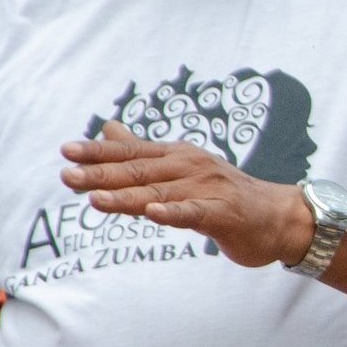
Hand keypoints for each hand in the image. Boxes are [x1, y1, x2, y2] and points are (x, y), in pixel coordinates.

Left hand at [61, 121, 312, 267]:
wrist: (279, 217)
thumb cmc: (226, 195)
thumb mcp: (182, 168)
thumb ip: (142, 152)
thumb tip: (107, 129)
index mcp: (178, 156)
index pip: (132, 152)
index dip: (99, 153)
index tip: (66, 152)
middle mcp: (190, 167)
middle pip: (140, 171)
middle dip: (101, 175)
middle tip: (67, 177)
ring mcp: (207, 189)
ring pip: (159, 194)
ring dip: (127, 196)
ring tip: (95, 200)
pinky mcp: (223, 214)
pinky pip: (194, 213)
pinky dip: (173, 213)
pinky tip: (153, 214)